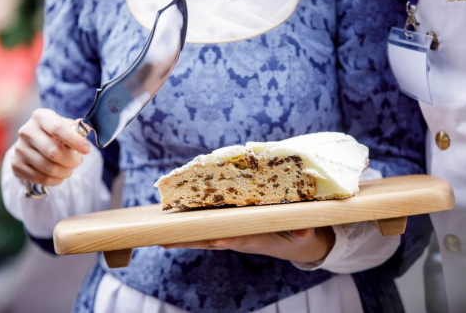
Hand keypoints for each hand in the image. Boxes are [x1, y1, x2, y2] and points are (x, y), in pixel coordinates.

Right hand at [11, 108, 89, 185]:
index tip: (87, 150)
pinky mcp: (16, 165)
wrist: (33, 143)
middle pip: (54, 152)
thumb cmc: (55, 133)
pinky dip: (55, 180)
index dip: (75, 141)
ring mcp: (19, 149)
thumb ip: (76, 129)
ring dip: (65, 172)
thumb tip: (84, 132)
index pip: (58, 129)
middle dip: (72, 161)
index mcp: (40, 117)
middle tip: (77, 162)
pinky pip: (41, 178)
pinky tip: (59, 175)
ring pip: (49, 168)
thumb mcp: (65, 126)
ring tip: (69, 169)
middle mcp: (26, 131)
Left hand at [162, 227, 334, 263]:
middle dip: (190, 241)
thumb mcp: (305, 235)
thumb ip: (304, 233)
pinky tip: (176, 223)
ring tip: (162, 236)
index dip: (227, 240)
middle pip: (212, 240)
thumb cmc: (300, 237)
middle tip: (166, 240)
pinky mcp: (232, 229)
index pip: (239, 239)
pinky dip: (193, 226)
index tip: (213, 240)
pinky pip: (209, 228)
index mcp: (258, 239)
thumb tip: (304, 233)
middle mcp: (241, 238)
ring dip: (186, 236)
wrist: (298, 245)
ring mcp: (234, 234)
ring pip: (206, 236)